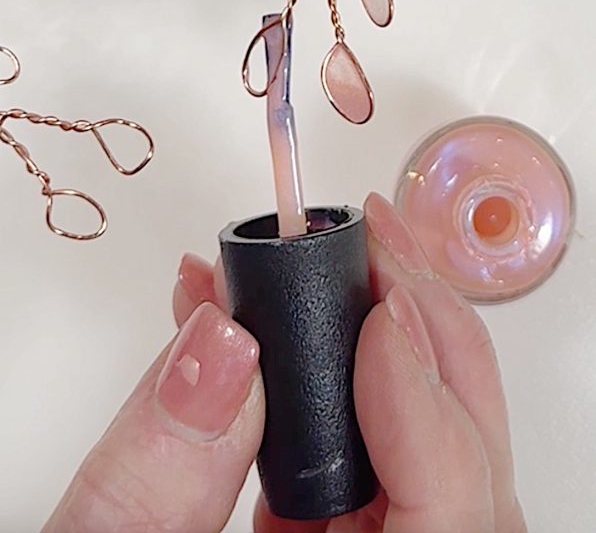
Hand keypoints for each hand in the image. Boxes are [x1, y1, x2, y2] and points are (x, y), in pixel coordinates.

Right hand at [43, 193, 526, 532]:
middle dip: (430, 344)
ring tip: (342, 265)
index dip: (431, 415)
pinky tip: (278, 326)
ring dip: (387, 343)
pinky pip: (364, 458)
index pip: (454, 530)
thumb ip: (152, 488)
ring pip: (427, 458)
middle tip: (379, 253)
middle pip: (467, 480)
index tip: (378, 317)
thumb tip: (220, 347)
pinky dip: (332, 379)